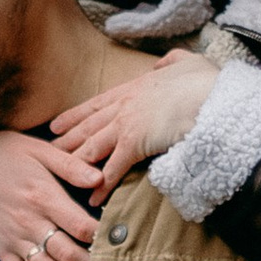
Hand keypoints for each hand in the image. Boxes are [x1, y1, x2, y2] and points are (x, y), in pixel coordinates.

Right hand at [0, 119, 99, 260]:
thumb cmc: (8, 153)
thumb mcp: (41, 150)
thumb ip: (71, 166)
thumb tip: (101, 178)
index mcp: (43, 197)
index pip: (81, 226)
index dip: (103, 237)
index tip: (120, 240)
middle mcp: (29, 222)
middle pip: (68, 254)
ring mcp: (14, 240)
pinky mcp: (2, 250)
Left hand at [50, 49, 213, 191]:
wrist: (211, 94)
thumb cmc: (205, 80)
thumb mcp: (188, 62)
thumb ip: (172, 62)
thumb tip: (162, 64)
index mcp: (135, 87)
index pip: (98, 103)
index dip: (76, 115)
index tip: (58, 124)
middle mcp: (125, 105)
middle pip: (89, 125)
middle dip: (68, 139)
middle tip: (49, 151)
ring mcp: (128, 125)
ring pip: (94, 146)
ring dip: (77, 162)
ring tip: (61, 175)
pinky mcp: (135, 144)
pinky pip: (113, 169)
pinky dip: (102, 185)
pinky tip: (93, 198)